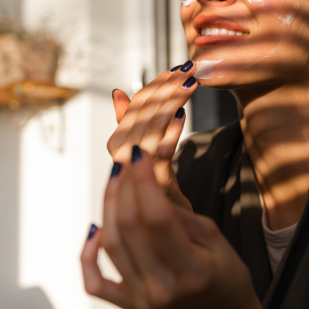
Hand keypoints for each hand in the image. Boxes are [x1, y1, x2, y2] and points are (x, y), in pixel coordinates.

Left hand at [81, 146, 262, 308]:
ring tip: (116, 180)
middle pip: (129, 227)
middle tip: (127, 160)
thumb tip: (147, 186)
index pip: (157, 217)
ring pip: (111, 245)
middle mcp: (161, 288)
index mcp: (191, 271)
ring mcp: (141, 299)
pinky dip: (87, 254)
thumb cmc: (226, 277)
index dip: (144, 181)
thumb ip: (180, 215)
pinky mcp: (129, 305)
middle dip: (125, 186)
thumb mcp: (216, 239)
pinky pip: (95, 281)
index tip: (140, 155)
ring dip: (108, 206)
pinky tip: (94, 228)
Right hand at [108, 62, 196, 210]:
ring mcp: (138, 179)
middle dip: (165, 89)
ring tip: (189, 83)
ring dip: (169, 103)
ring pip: (148, 133)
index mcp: (121, 151)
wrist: (174, 240)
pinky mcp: (156, 192)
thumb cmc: (162, 196)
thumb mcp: (149, 158)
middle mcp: (124, 164)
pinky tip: (182, 115)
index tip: (176, 69)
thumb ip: (133, 126)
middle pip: (139, 118)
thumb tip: (119, 92)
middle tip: (188, 68)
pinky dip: (169, 134)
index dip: (154, 87)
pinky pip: (160, 158)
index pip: (134, 110)